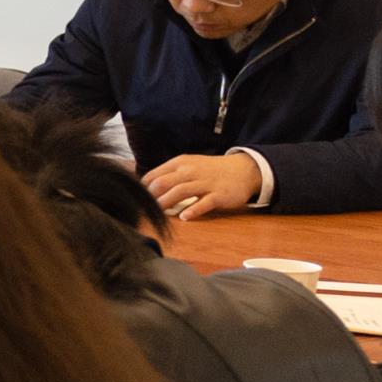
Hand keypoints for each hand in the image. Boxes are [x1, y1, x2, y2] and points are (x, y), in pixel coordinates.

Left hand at [144, 149, 267, 217]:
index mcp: (180, 163)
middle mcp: (191, 171)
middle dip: (150, 197)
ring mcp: (205, 183)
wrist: (244, 169)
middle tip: (143, 210)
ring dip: (166, 203)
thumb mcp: (188, 166)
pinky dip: (193, 210)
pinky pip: (204, 203)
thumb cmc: (211, 170)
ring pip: (180, 191)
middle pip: (163, 183)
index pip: (153, 176)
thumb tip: (146, 189)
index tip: (137, 201)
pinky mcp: (219, 195)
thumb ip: (169, 175)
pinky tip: (184, 217)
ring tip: (157, 213)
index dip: (142, 190)